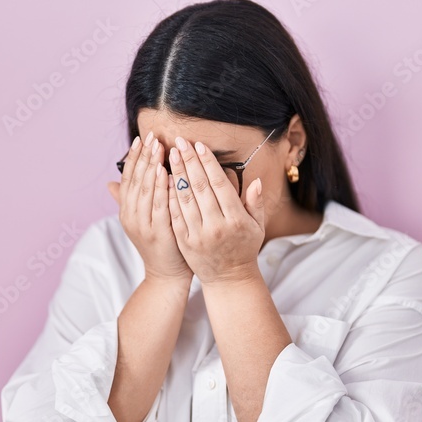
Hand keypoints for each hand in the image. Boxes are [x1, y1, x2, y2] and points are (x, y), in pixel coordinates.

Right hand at [107, 133, 193, 283]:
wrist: (166, 275)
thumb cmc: (161, 245)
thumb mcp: (143, 220)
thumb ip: (130, 200)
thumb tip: (111, 183)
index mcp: (127, 212)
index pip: (128, 179)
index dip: (134, 158)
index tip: (142, 139)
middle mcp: (131, 217)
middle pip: (136, 180)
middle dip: (144, 157)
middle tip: (152, 136)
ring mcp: (143, 226)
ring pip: (145, 190)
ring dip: (152, 166)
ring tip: (159, 147)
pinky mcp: (158, 232)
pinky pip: (159, 205)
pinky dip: (162, 187)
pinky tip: (166, 171)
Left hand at [167, 136, 264, 285]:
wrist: (229, 279)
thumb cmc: (244, 248)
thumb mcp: (257, 226)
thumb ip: (255, 203)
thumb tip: (255, 180)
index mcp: (236, 219)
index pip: (219, 185)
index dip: (208, 163)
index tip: (199, 146)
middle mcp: (217, 226)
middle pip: (200, 188)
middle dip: (189, 162)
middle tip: (179, 142)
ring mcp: (199, 235)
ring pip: (185, 200)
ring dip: (176, 175)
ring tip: (170, 156)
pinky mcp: (185, 242)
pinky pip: (175, 216)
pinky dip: (169, 197)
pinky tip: (164, 181)